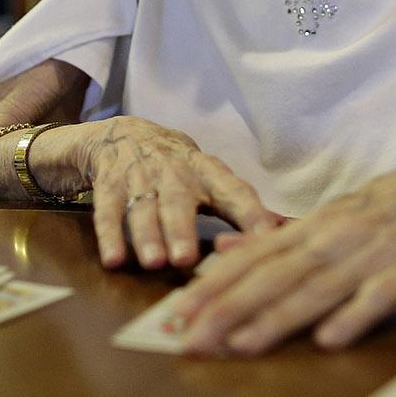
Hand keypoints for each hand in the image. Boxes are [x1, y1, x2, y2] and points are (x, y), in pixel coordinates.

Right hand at [75, 116, 279, 269]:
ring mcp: (139, 176)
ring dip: (148, 234)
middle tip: (186, 258)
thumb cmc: (178, 170)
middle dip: (183, 229)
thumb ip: (244, 208)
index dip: (251, 214)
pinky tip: (113, 259)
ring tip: (154, 261)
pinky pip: (107, 210)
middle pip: (179, 200)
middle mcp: (175, 171)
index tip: (265, 240)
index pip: (234, 191)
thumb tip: (288, 233)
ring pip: (143, 206)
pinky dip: (110, 235)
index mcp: (208, 172)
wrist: (120, 135)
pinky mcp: (109, 183)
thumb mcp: (210, 181)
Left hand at [172, 158, 395, 356]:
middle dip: (228, 309)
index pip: (251, 260)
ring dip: (277, 318)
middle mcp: (332, 241)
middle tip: (191, 340)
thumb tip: (219, 254)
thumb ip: (274, 241)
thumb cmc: (385, 212)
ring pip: (315, 291)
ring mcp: (369, 258)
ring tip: (241, 345)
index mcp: (311, 229)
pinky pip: (375, 300)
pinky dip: (352, 318)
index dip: (212, 288)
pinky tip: (328, 341)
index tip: (175, 315)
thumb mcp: (326, 218)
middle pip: (273, 278)